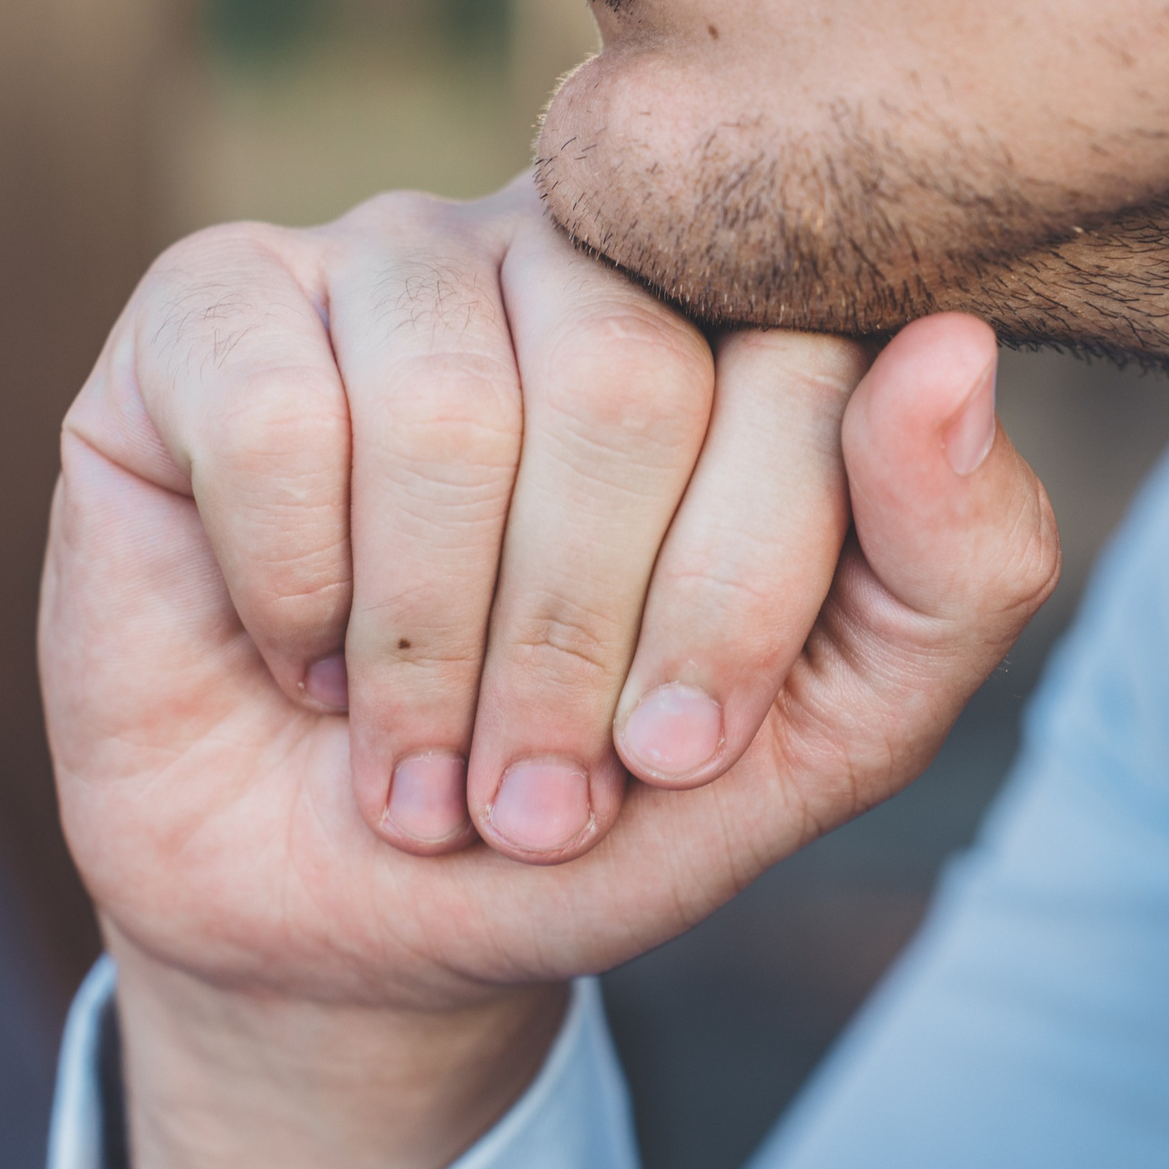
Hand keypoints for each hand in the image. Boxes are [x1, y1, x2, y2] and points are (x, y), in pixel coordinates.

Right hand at [40, 179, 1059, 1168]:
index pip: (809, 371)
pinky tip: (300, 649)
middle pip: (629, 380)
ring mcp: (390, 259)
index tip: (679, 755)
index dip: (740, 596)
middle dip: (576, 644)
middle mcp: (575, 255)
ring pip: (447, 404)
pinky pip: (274, 414)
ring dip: (429, 649)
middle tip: (530, 792)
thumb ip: (949, 567)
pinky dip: (296, 592)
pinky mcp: (212, 305)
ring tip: (413, 761)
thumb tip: (956, 344)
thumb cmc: (591, 805)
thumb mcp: (816, 740)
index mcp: (741, 325)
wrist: (341, 913)